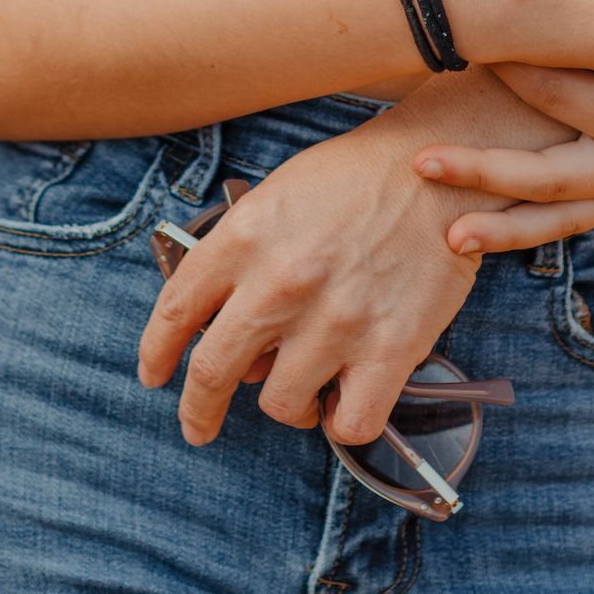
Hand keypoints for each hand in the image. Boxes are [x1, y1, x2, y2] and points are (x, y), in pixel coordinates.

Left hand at [137, 97, 486, 448]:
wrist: (438, 168)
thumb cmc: (355, 177)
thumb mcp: (277, 194)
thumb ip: (240, 257)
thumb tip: (228, 329)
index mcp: (244, 237)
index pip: (176, 310)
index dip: (157, 353)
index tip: (155, 375)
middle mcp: (280, 284)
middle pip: (212, 373)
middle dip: (198, 410)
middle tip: (198, 426)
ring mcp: (335, 321)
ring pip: (280, 406)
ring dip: (286, 407)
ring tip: (304, 387)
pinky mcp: (390, 348)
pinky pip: (350, 423)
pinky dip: (342, 422)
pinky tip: (346, 399)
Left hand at [414, 27, 593, 253]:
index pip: (559, 88)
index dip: (506, 66)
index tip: (454, 49)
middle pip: (543, 170)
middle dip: (482, 168)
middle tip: (422, 160)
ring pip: (555, 214)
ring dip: (498, 224)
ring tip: (446, 232)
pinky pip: (572, 223)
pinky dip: (528, 233)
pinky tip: (479, 236)